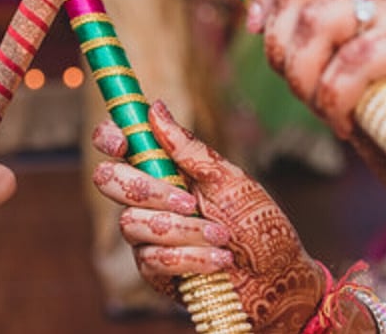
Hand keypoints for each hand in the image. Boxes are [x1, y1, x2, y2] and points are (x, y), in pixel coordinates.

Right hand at [90, 102, 324, 333]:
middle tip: (189, 200)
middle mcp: (146, 198)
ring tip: (222, 237)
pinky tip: (219, 260)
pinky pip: (153, 259)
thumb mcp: (229, 179)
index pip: (115, 144)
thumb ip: (189, 149)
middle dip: (148, 191)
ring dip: (184, 230)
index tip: (124, 142)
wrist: (277, 277)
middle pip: (109, 181)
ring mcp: (145, 234)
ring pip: (132, 223)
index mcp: (162, 167)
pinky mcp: (152, 270)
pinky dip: (191, 257)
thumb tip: (155, 108)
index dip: (108, 136)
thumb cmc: (256, 221)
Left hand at [247, 0, 385, 227]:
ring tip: (328, 111)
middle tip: (302, 92)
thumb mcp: (356, 99)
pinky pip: (361, 57)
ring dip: (306, 73)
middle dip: (280, 47)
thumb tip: (272, 46)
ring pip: (323, 18)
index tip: (256, 28)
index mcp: (366, 5)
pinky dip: (339, 95)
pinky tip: (348, 124)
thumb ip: (319, 70)